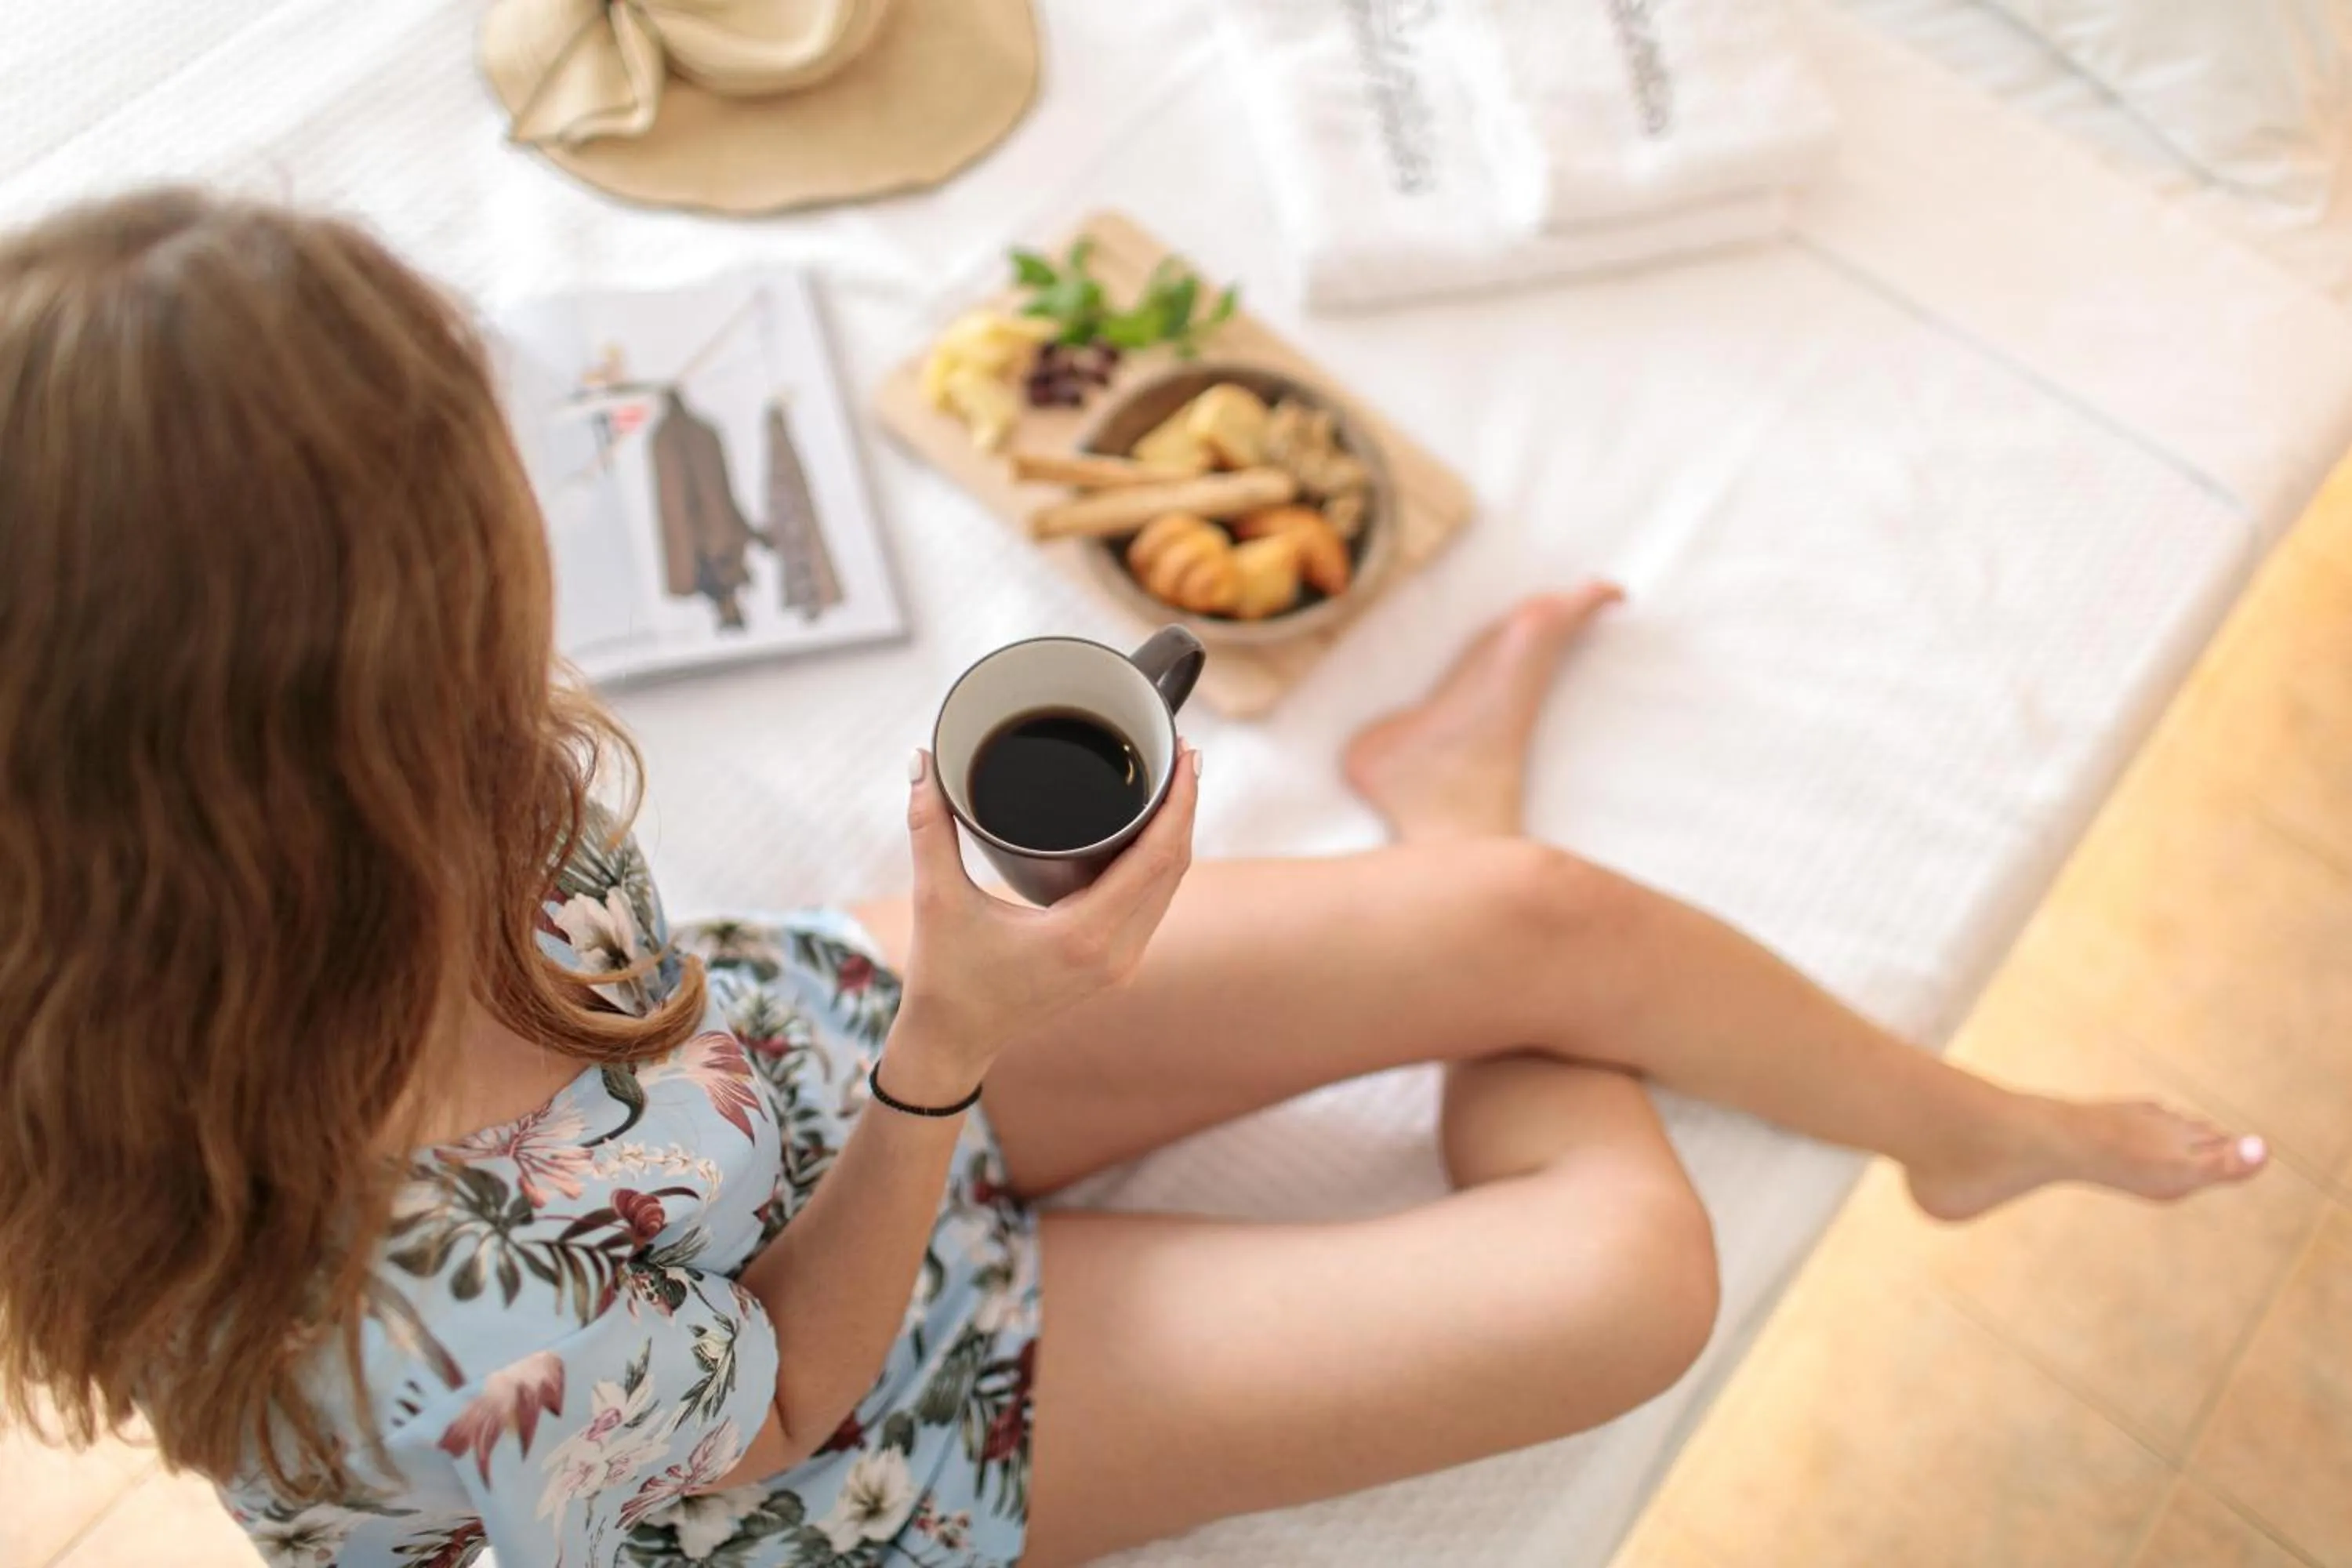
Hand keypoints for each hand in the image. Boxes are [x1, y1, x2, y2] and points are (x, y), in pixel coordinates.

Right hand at [884, 744, 1199, 1099]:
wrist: (952, 1043)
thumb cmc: (945, 977)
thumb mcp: (935, 899)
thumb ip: (929, 826)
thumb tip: (919, 760)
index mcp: (1084, 936)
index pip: (1158, 857)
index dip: (1180, 802)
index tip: (1185, 754)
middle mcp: (1115, 952)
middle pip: (1175, 867)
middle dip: (1185, 807)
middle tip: (1181, 750)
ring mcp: (1120, 963)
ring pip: (1169, 886)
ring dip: (1176, 833)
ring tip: (1174, 779)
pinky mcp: (1113, 964)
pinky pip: (1153, 903)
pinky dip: (1158, 862)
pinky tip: (1154, 829)